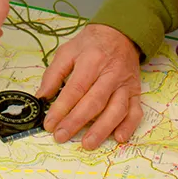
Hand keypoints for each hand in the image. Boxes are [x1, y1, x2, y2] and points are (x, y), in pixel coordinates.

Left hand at [36, 24, 142, 149]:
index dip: (61, 108)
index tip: (49, 123)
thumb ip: (53, 74)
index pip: (75, 89)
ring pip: (116, 109)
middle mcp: (111, 73)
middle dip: (76, 121)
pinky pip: (136, 111)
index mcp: (92, 61)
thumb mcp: (67, 51)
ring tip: (87, 144)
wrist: (120, 34)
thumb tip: (41, 97)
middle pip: (94, 101)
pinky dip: (129, 126)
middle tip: (61, 136)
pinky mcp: (136, 92)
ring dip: (102, 129)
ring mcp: (125, 84)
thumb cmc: (91, 45)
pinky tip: (119, 138)